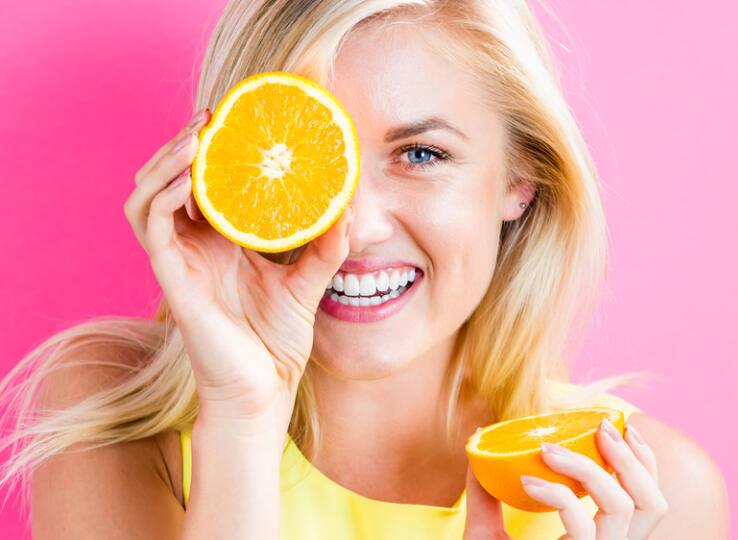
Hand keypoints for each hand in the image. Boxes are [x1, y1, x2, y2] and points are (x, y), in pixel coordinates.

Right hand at [124, 108, 353, 427]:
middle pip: (169, 180)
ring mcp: (178, 262)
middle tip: (214, 118)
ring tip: (198, 137)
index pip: (204, 183)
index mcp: (219, 243)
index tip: (235, 118)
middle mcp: (193, 247)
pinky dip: (165, 196)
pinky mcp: (172, 280)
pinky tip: (192, 177)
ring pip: (148, 196)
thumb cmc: (277, 342)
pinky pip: (152, 227)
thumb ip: (324, 247)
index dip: (211, 150)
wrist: (264, 391)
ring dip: (167, 162)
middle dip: (185, 145)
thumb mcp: (307, 283)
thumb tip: (350, 208)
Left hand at [463, 418, 666, 539]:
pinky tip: (527, 481)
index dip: (645, 461)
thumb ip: (485, 492)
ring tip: (549, 450)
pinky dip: (556, 494)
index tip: (623, 427)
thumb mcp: (485, 530)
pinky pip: (581, 525)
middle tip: (600, 428)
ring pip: (623, 507)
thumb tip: (478, 442)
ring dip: (588, 467)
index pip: (648, 500)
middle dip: (632, 457)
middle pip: (653, 503)